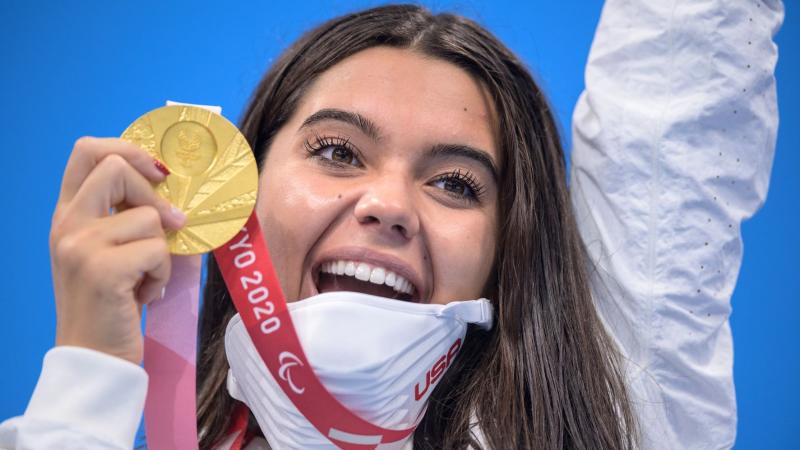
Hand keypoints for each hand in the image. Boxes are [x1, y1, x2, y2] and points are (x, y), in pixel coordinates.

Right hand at [50, 137, 185, 363]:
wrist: (92, 356)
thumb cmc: (110, 303)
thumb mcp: (110, 252)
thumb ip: (128, 217)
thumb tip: (172, 190)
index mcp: (68, 215)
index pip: (87, 151)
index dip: (128, 149)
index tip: (157, 173)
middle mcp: (68, 224)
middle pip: (117, 168)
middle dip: (154, 197)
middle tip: (169, 228)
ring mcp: (81, 245)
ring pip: (150, 217)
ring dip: (162, 251)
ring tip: (146, 278)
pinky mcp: (102, 269)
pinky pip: (158, 249)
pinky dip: (163, 274)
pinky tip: (145, 294)